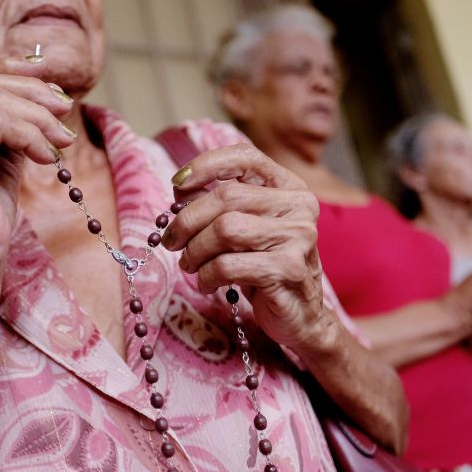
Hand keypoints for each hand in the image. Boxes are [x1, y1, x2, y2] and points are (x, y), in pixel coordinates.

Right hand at [0, 55, 76, 272]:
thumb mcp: (1, 154)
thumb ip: (11, 120)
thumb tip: (45, 84)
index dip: (15, 74)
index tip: (51, 82)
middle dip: (32, 94)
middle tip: (65, 110)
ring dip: (37, 118)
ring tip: (61, 139)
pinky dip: (30, 135)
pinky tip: (45, 155)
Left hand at [162, 143, 324, 348]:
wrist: (300, 315)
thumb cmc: (264, 266)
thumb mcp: (245, 228)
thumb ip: (220, 205)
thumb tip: (180, 189)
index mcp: (289, 187)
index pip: (246, 157)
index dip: (206, 165)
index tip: (177, 184)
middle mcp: (299, 206)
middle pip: (227, 196)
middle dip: (188, 219)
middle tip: (171, 240)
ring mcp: (298, 237)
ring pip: (225, 229)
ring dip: (195, 250)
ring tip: (189, 264)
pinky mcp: (288, 269)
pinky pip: (229, 265)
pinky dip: (206, 275)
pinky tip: (205, 283)